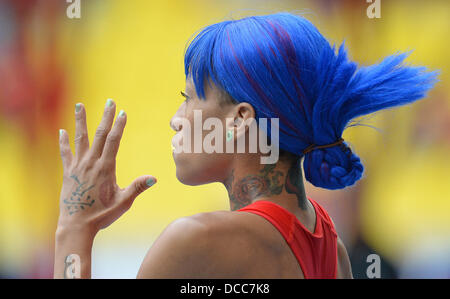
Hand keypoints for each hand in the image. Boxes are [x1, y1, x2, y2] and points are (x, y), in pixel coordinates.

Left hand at [58, 99, 155, 232]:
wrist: (76, 226)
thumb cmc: (101, 215)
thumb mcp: (123, 202)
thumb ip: (137, 188)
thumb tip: (154, 178)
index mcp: (106, 168)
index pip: (114, 141)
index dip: (119, 125)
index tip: (123, 112)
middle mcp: (91, 163)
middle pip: (100, 135)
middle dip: (105, 117)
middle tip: (110, 101)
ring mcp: (78, 167)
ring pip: (80, 139)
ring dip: (81, 121)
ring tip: (80, 105)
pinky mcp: (68, 173)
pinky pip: (65, 153)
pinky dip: (64, 142)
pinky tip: (62, 131)